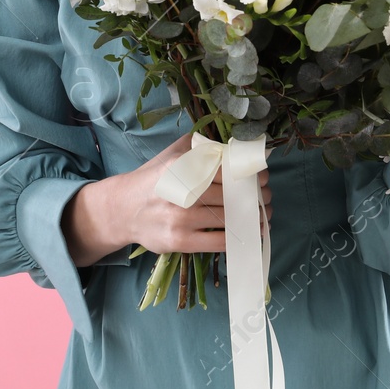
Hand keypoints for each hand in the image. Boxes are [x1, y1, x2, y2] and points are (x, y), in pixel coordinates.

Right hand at [118, 132, 272, 254]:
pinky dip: (238, 238)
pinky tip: (249, 234)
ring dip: (251, 217)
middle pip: (230, 195)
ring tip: (263, 215)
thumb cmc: (154, 180)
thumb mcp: (172, 155)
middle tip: (266, 197)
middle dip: (254, 197)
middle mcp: (181, 191)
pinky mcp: (180, 241)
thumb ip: (200, 147)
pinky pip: (218, 241)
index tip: (262, 176)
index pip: (225, 169)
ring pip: (227, 217)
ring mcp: (180, 218)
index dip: (249, 174)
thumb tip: (235, 147)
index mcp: (181, 166)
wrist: (122, 210)